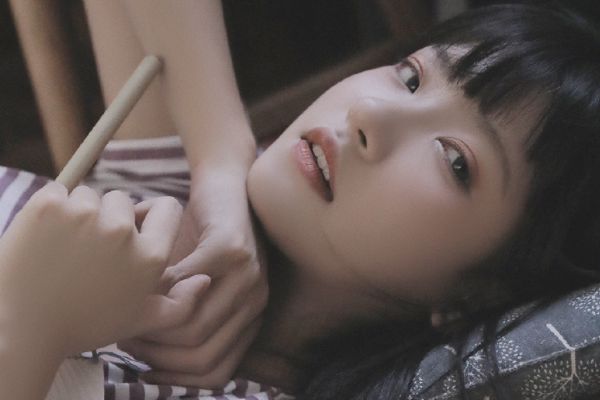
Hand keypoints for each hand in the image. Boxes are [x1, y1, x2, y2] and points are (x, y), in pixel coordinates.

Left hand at [0, 182, 210, 358]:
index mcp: (149, 255)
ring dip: (80, 213)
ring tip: (66, 247)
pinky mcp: (49, 205)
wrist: (17, 327)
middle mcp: (122, 231)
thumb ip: (179, 304)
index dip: (151, 216)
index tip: (135, 228)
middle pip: (123, 201)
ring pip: (90, 196)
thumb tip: (204, 280)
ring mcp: (84, 215)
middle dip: (110, 218)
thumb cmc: (81, 325)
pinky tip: (46, 237)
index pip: (167, 208)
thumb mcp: (138, 321)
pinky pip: (60, 191)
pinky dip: (53, 208)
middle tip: (90, 249)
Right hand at [119, 170, 268, 387]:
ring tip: (130, 314)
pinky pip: (184, 285)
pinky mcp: (231, 248)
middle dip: (157, 357)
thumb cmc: (201, 240)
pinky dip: (156, 288)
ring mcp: (247, 275)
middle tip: (128, 339)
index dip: (175, 379)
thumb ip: (182, 322)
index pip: (216, 373)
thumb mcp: (195, 288)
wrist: (223, 185)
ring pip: (195, 328)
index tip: (143, 369)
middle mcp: (255, 301)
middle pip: (203, 358)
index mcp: (248, 318)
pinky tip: (141, 281)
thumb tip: (148, 366)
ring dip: (153, 326)